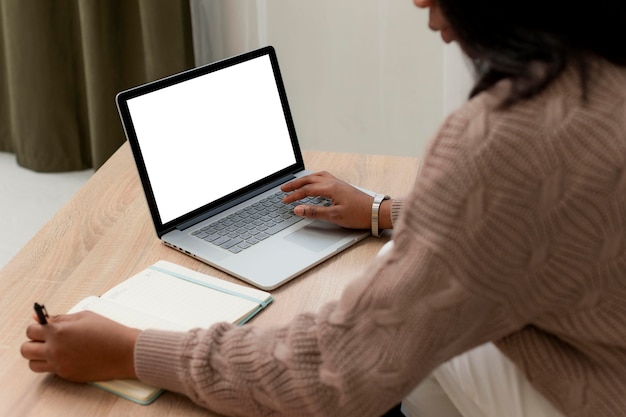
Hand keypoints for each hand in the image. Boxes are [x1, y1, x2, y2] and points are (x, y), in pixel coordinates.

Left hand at [21, 311, 138, 381]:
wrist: (125, 351)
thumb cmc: (108, 330)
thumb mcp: (84, 317)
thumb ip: (59, 318)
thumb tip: (37, 317)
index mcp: (58, 331)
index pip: (31, 330)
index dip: (37, 327)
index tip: (44, 327)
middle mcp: (55, 349)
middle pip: (26, 349)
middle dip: (33, 342)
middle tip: (46, 339)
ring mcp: (60, 364)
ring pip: (32, 364)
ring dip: (38, 356)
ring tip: (53, 349)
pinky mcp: (67, 375)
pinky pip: (49, 371)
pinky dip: (53, 363)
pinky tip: (67, 356)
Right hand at [281, 171, 383, 229]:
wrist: (376, 212)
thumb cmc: (359, 214)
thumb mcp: (334, 216)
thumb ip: (314, 212)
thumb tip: (298, 209)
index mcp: (330, 188)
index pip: (306, 190)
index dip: (294, 195)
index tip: (284, 200)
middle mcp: (333, 182)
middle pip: (309, 180)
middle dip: (295, 184)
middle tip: (284, 189)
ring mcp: (338, 183)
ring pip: (316, 177)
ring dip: (304, 180)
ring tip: (296, 184)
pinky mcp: (342, 186)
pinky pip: (324, 178)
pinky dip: (314, 179)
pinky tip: (314, 184)